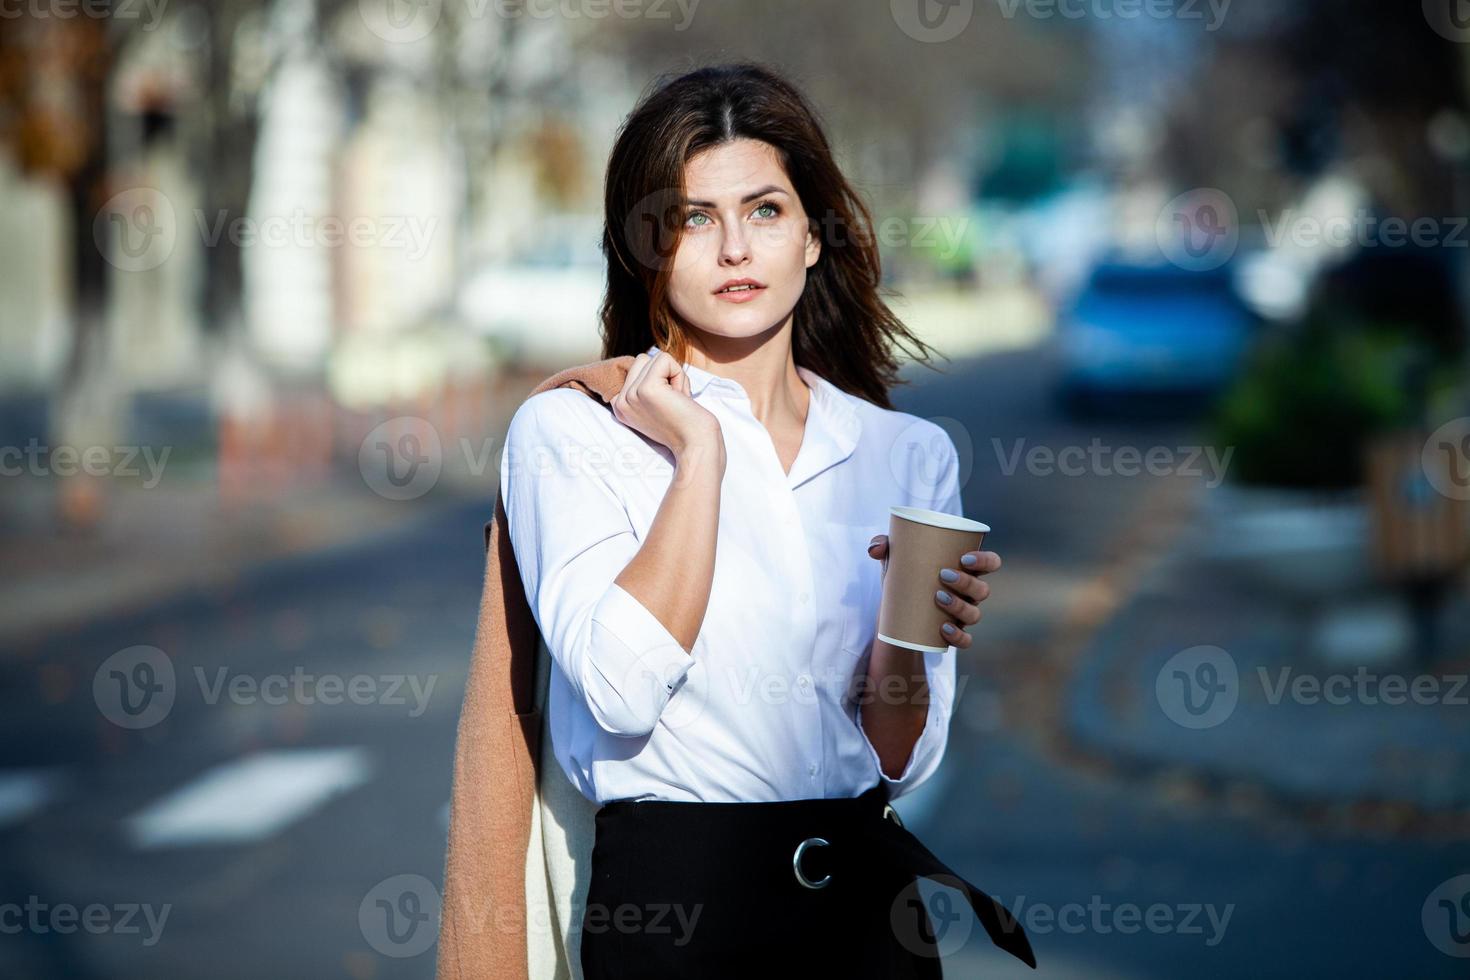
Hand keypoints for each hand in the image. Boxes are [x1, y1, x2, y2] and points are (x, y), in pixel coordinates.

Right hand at [611, 350, 720, 459]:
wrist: (696, 444)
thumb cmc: (684, 424)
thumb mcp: (655, 405)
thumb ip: (644, 385)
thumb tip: (646, 358)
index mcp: (620, 407)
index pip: (634, 369)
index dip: (657, 380)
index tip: (666, 407)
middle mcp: (620, 402)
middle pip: (642, 360)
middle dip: (665, 375)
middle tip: (673, 402)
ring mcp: (631, 395)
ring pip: (652, 358)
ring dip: (673, 375)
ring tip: (676, 400)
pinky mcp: (646, 388)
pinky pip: (664, 359)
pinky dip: (679, 374)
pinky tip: (680, 397)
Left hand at [866, 535, 998, 648]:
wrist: (895, 611)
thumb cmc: (904, 576)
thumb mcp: (893, 559)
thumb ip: (883, 545)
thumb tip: (875, 549)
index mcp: (966, 571)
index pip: (990, 563)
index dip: (985, 560)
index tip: (964, 558)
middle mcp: (969, 594)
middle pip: (982, 590)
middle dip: (967, 583)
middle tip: (943, 575)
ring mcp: (963, 615)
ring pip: (975, 614)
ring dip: (960, 606)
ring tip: (938, 597)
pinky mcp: (953, 634)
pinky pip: (965, 641)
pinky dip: (958, 637)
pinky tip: (944, 630)